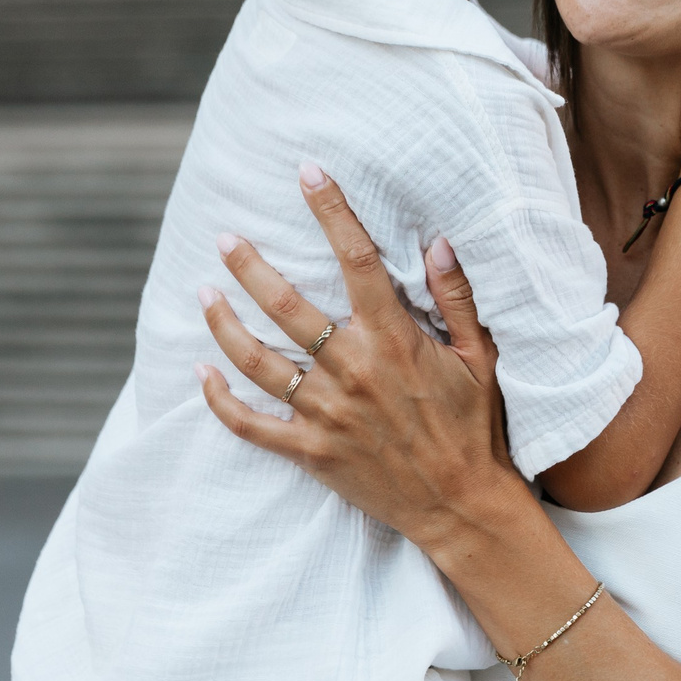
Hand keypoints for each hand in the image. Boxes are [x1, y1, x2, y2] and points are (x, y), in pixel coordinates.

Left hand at [195, 167, 517, 553]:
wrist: (463, 506)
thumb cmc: (476, 427)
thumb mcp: (479, 357)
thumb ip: (455, 299)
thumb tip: (436, 243)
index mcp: (393, 341)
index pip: (356, 260)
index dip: (330, 211)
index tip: (308, 174)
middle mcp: (352, 372)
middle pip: (286, 306)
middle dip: (250, 265)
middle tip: (225, 236)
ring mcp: (326, 414)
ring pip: (258, 361)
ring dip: (224, 324)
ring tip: (203, 293)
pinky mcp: (311, 453)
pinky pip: (252, 426)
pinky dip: (220, 401)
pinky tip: (201, 374)